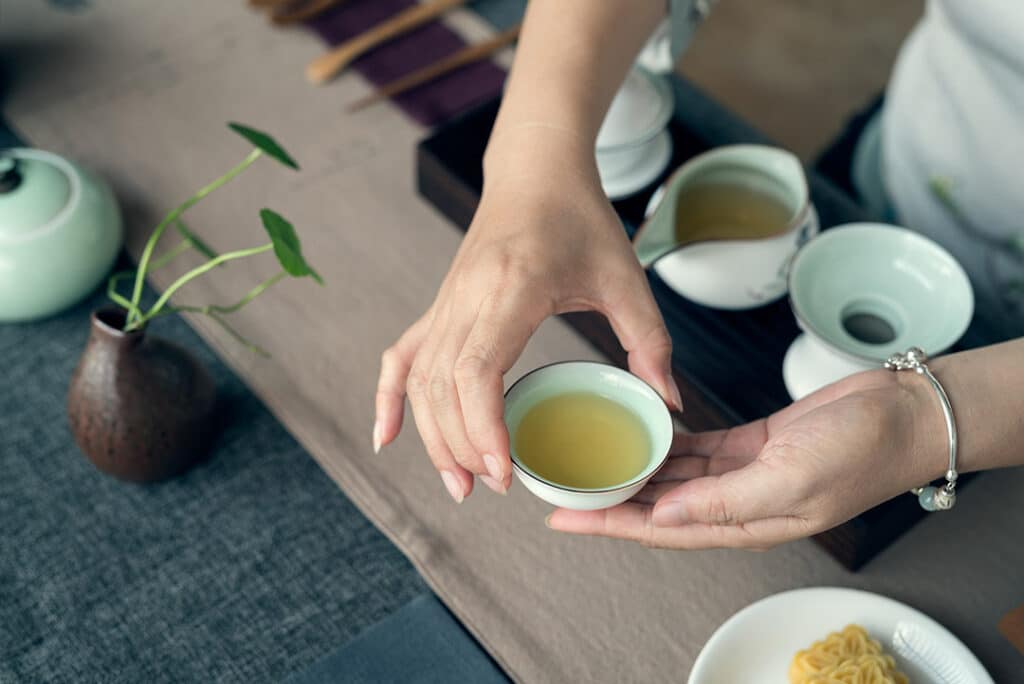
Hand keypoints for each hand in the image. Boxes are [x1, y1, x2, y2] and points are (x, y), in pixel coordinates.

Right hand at [374, 129, 680, 501]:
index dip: (482, 427)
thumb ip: (650, 342)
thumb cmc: (581, 219)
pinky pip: (401, 355)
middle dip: (461, 446)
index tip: (505, 471)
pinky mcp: (440, 305)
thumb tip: (670, 406)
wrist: (535, 171)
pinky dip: (388, 398)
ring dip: (431, 436)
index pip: (477, 368)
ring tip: (459, 484)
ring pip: (419, 379)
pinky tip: (386, 438)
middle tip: (495, 487)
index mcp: (513, 287)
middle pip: (441, 385)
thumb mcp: (626, 278)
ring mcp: (446, 301)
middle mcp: (468, 296)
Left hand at [547, 368, 946, 548]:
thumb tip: (667, 516)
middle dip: (611, 501)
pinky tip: (643, 435)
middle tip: (564, 488)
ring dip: (636, 472)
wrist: (903, 414)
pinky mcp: (752, 446)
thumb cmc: (861, 451)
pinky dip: (669, 444)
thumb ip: (726, 502)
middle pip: (660, 507)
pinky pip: (698, 450)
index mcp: (746, 523)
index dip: (611, 525)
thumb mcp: (790, 478)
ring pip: (675, 478)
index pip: (662, 531)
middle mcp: (739, 504)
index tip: (566, 517)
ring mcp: (745, 475)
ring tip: (593, 462)